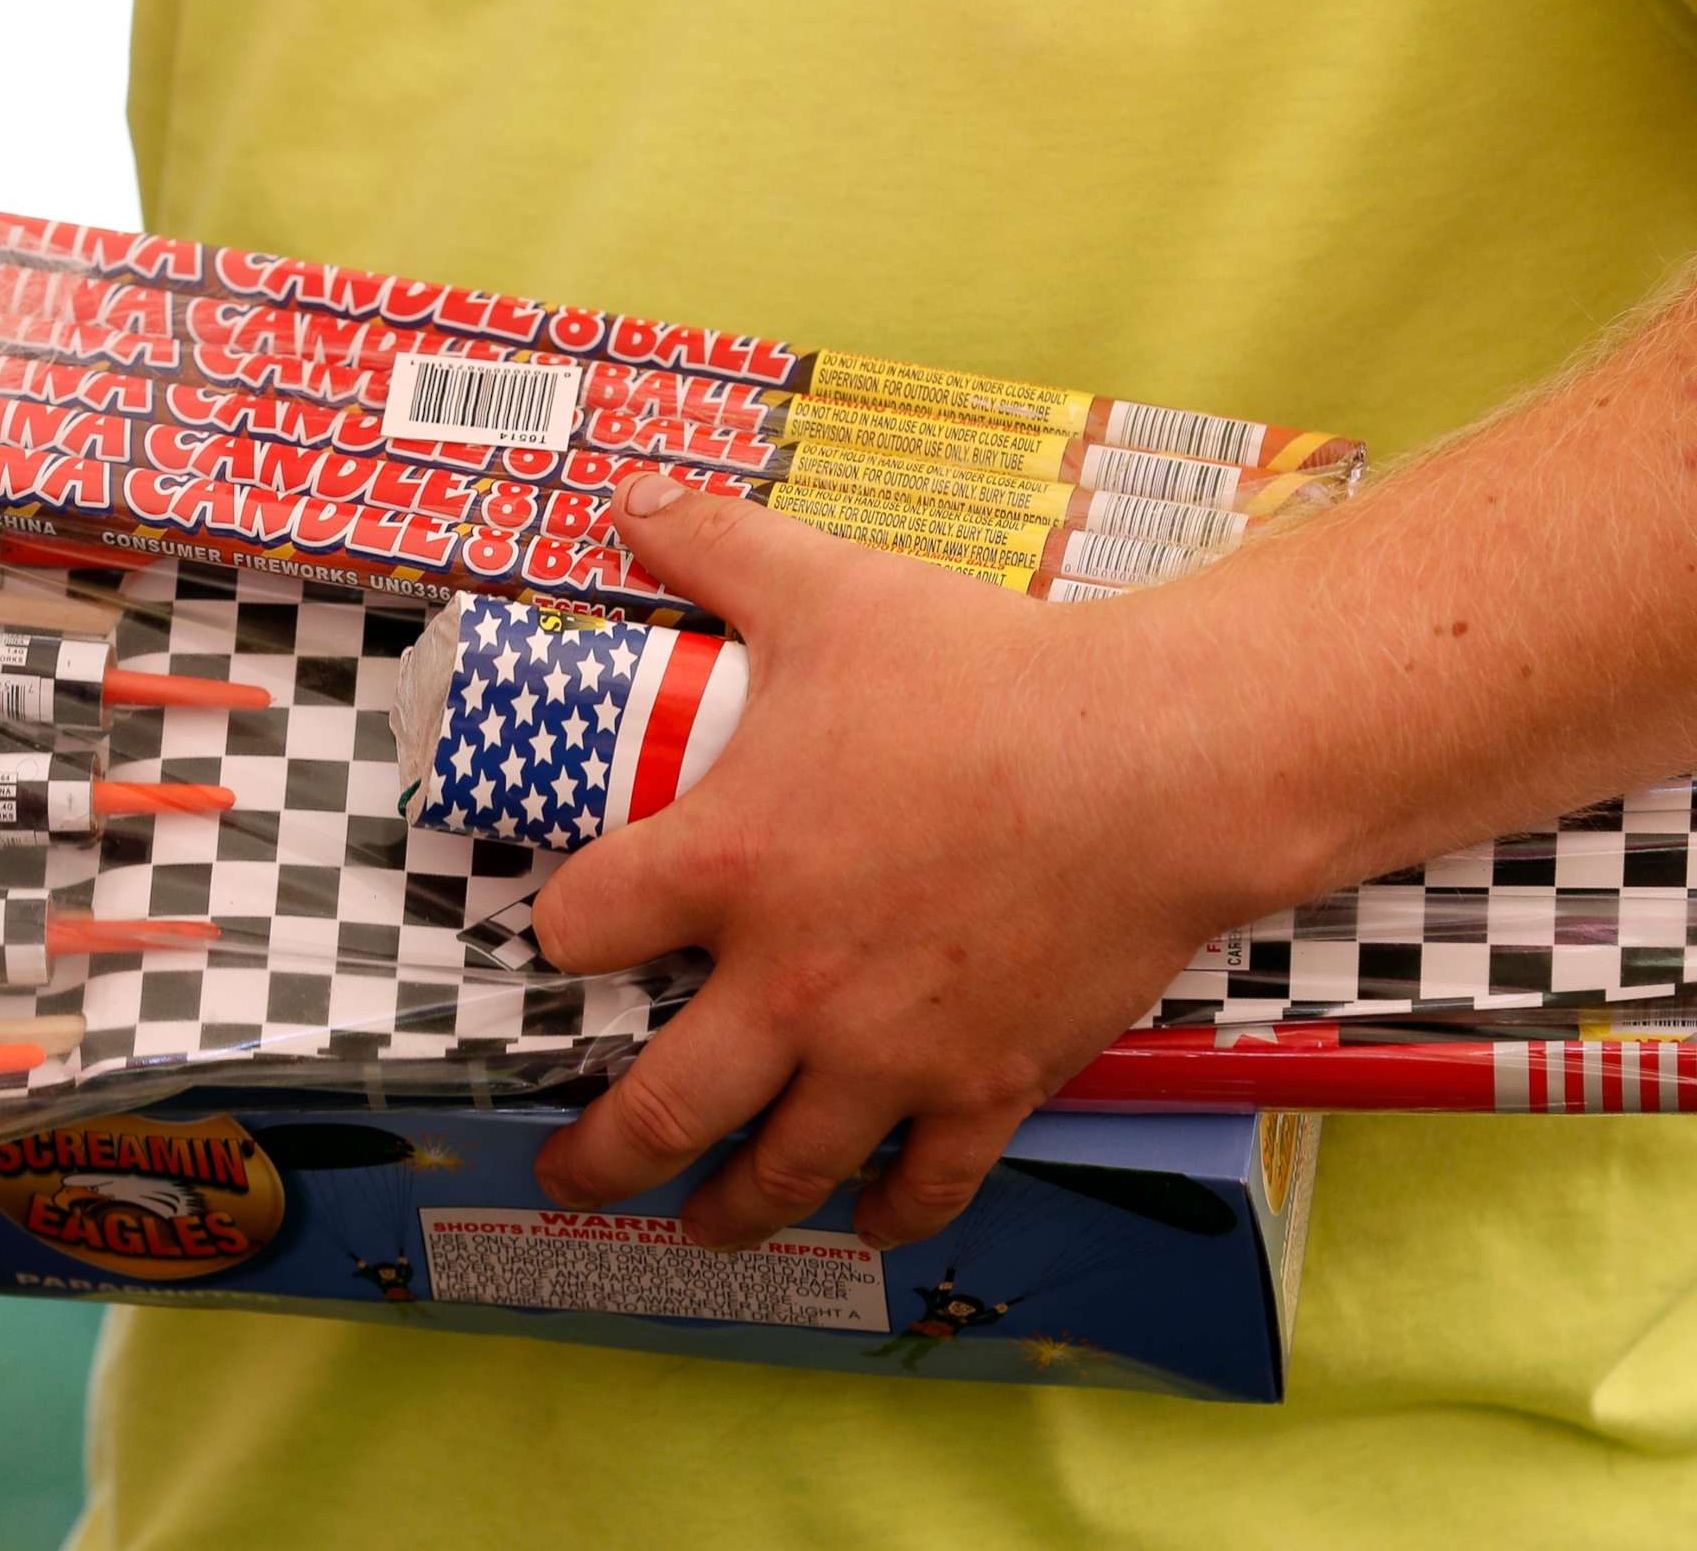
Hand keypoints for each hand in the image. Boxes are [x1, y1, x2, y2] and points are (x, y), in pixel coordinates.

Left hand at [529, 472, 1299, 1250]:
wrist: (1161, 764)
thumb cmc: (989, 677)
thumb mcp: (833, 589)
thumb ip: (716, 546)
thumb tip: (629, 496)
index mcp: (727, 863)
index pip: (579, 929)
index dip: (554, 935)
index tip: (559, 941)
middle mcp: (789, 982)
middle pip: (655, 1109)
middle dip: (597, 1155)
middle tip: (566, 1169)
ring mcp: (887, 1052)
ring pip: (778, 1173)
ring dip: (722, 1209)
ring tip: (690, 1221)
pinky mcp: (984, 1086)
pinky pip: (922, 1186)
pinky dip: (883, 1214)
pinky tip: (861, 1217)